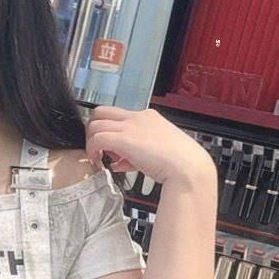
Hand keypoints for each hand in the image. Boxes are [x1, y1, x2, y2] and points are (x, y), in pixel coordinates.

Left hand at [85, 105, 215, 187]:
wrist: (187, 167)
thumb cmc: (180, 163)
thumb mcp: (158, 153)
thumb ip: (136, 155)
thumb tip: (120, 163)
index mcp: (149, 117)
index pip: (120, 116)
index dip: (111, 131)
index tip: (113, 150)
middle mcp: (137, 117)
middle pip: (102, 112)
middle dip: (94, 129)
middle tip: (96, 147)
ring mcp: (129, 126)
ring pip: (95, 124)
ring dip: (91, 141)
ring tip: (96, 158)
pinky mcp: (123, 138)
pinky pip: (97, 138)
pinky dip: (92, 150)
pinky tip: (99, 163)